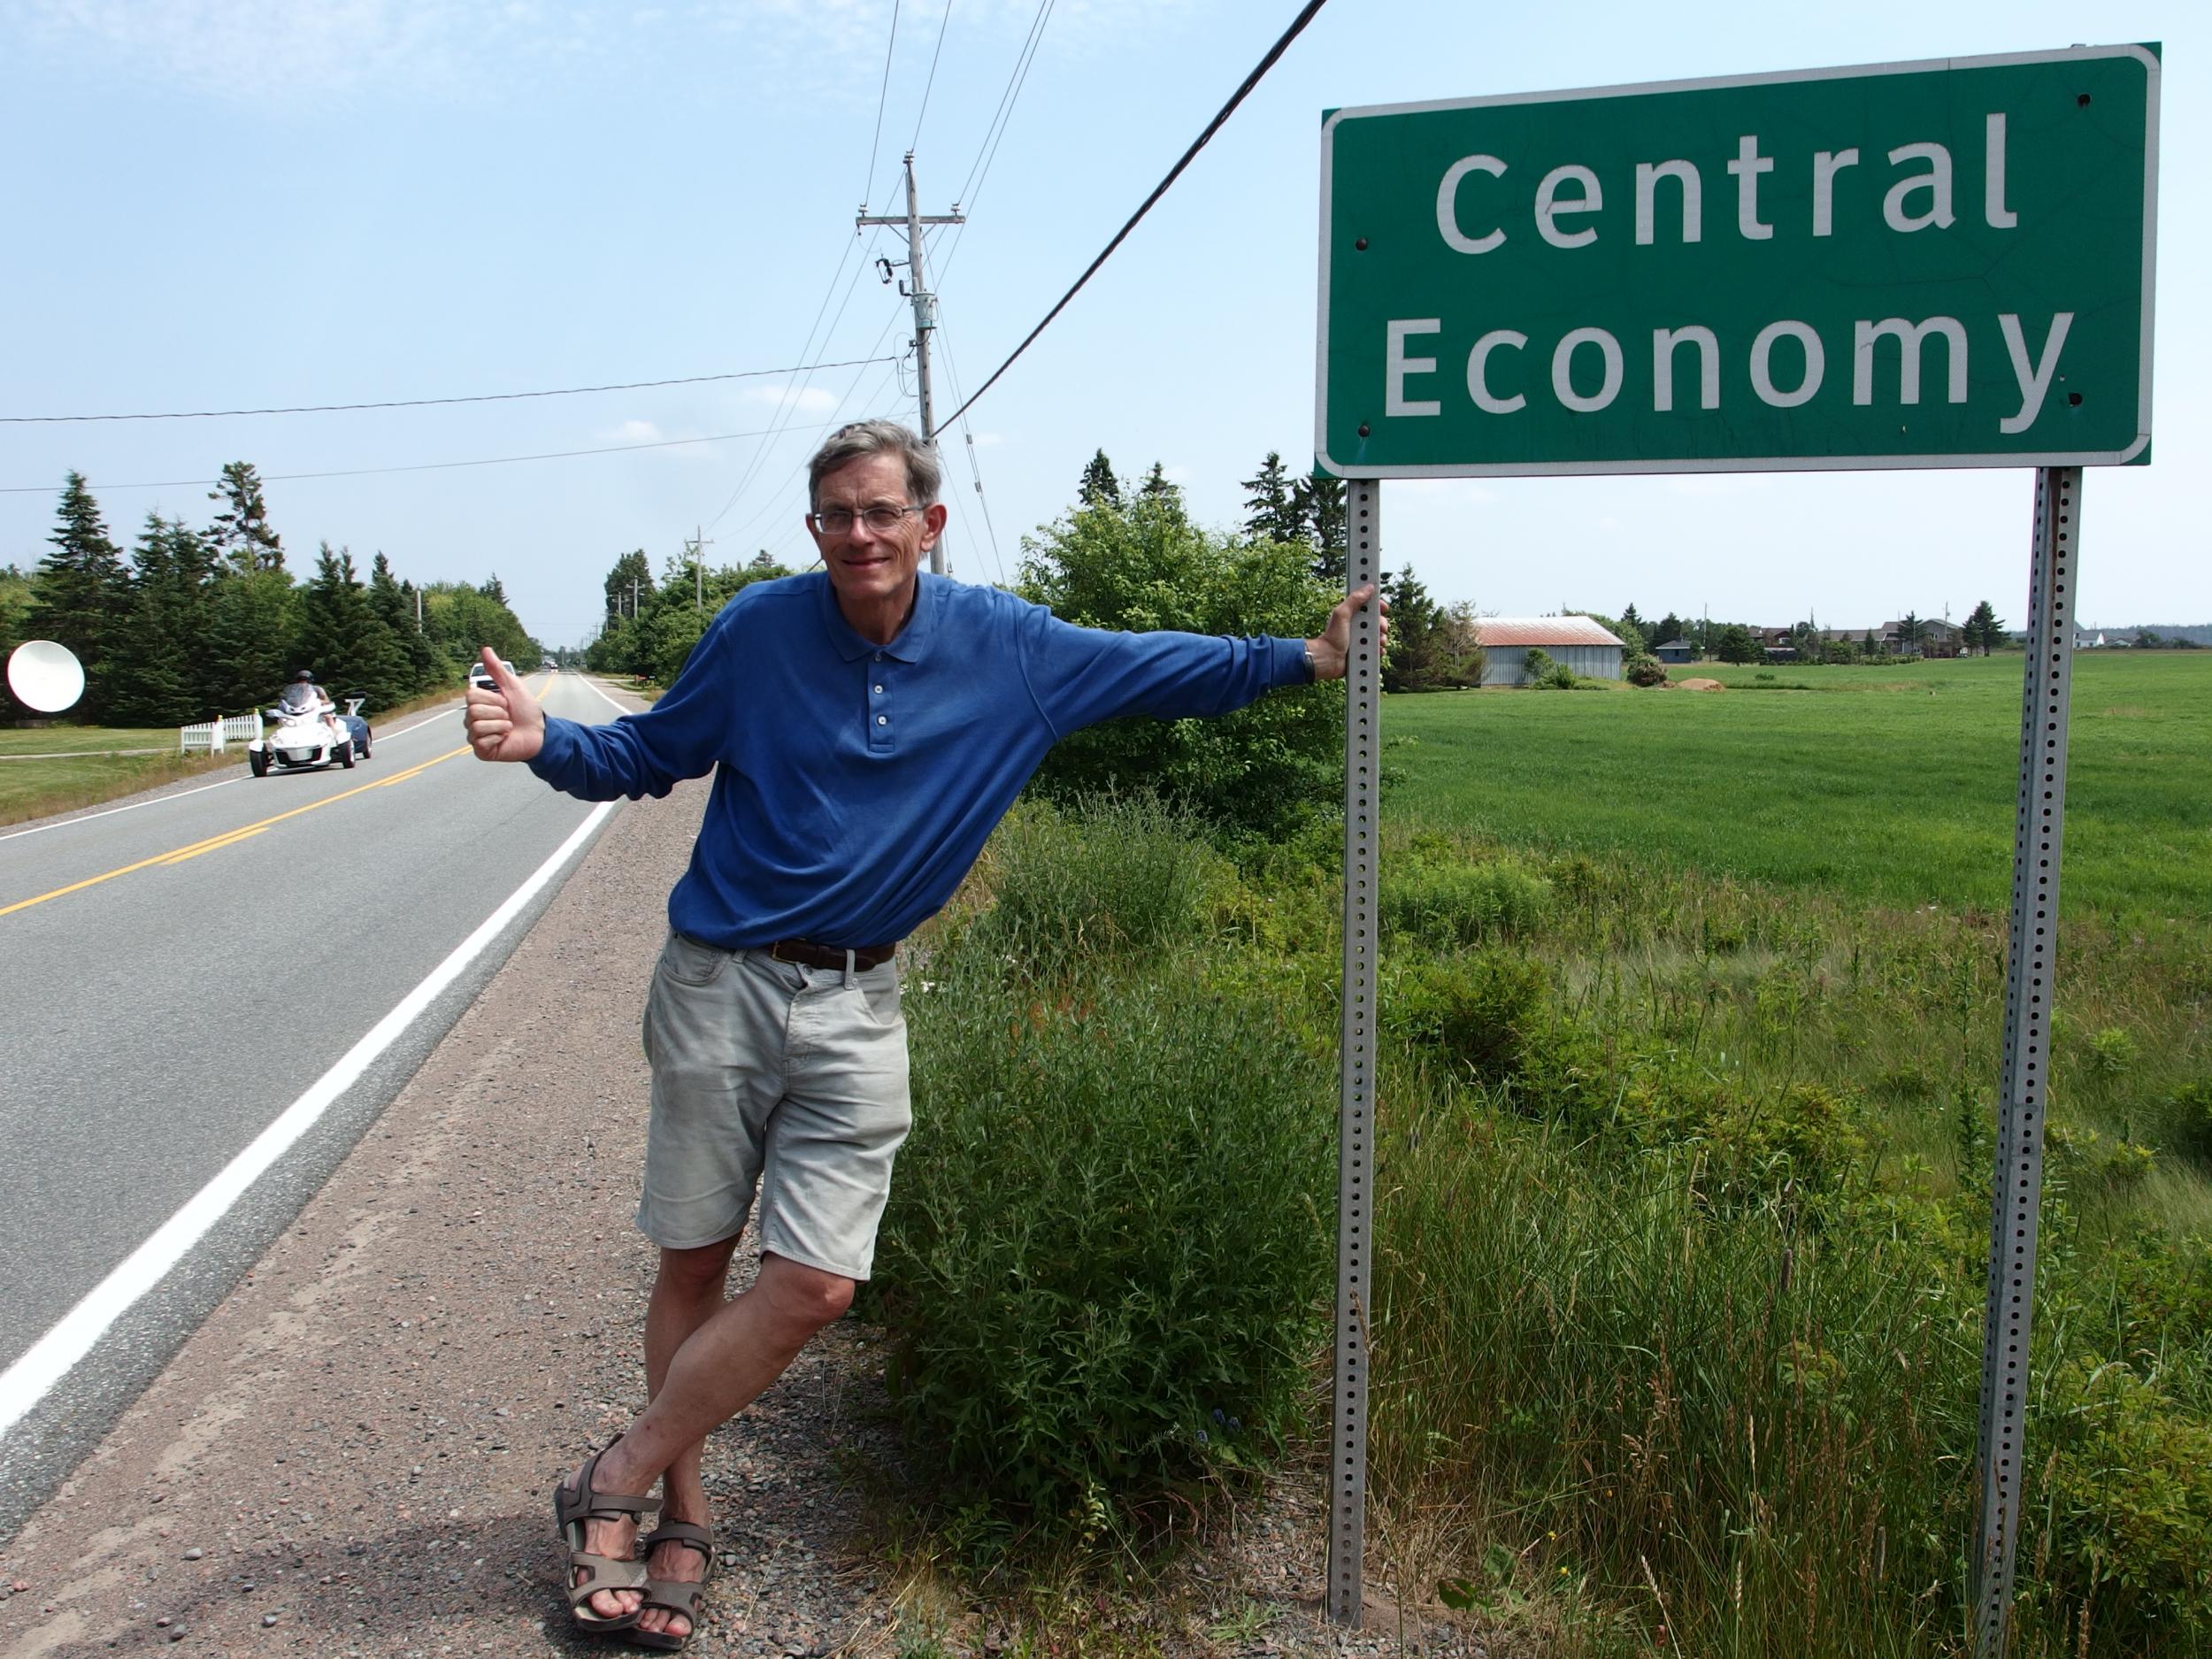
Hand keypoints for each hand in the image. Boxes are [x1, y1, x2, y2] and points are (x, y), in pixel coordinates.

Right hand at [463, 647, 544, 762]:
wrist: (540, 732)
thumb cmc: (526, 710)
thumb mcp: (512, 686)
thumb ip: (497, 669)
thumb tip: (485, 649)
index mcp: (478, 703)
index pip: (471, 695)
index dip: (492, 698)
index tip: (505, 702)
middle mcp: (473, 718)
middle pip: (473, 710)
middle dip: (498, 712)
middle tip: (508, 716)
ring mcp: (475, 735)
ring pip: (477, 725)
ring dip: (500, 724)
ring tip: (508, 727)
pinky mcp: (481, 750)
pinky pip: (481, 740)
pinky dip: (498, 737)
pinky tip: (504, 738)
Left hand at [1305, 584, 1390, 680]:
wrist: (1327, 660)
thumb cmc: (1331, 637)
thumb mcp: (1342, 614)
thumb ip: (1354, 599)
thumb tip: (1368, 587)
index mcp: (1353, 615)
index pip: (1370, 606)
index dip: (1378, 606)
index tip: (1384, 608)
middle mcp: (1358, 626)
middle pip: (1378, 621)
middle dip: (1382, 624)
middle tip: (1381, 628)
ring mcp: (1361, 639)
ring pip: (1379, 636)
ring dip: (1382, 638)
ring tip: (1379, 642)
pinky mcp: (1363, 652)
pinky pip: (1377, 650)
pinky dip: (1380, 651)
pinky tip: (1379, 651)